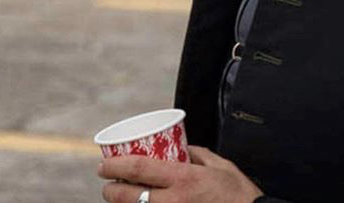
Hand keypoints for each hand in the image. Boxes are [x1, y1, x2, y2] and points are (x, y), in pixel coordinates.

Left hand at [97, 146, 263, 202]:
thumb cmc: (239, 194)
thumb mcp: (220, 165)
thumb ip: (198, 154)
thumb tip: (183, 147)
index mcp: (183, 178)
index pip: (139, 169)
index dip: (115, 166)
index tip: (104, 164)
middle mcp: (173, 202)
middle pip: (129, 197)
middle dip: (111, 190)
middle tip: (106, 183)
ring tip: (120, 197)